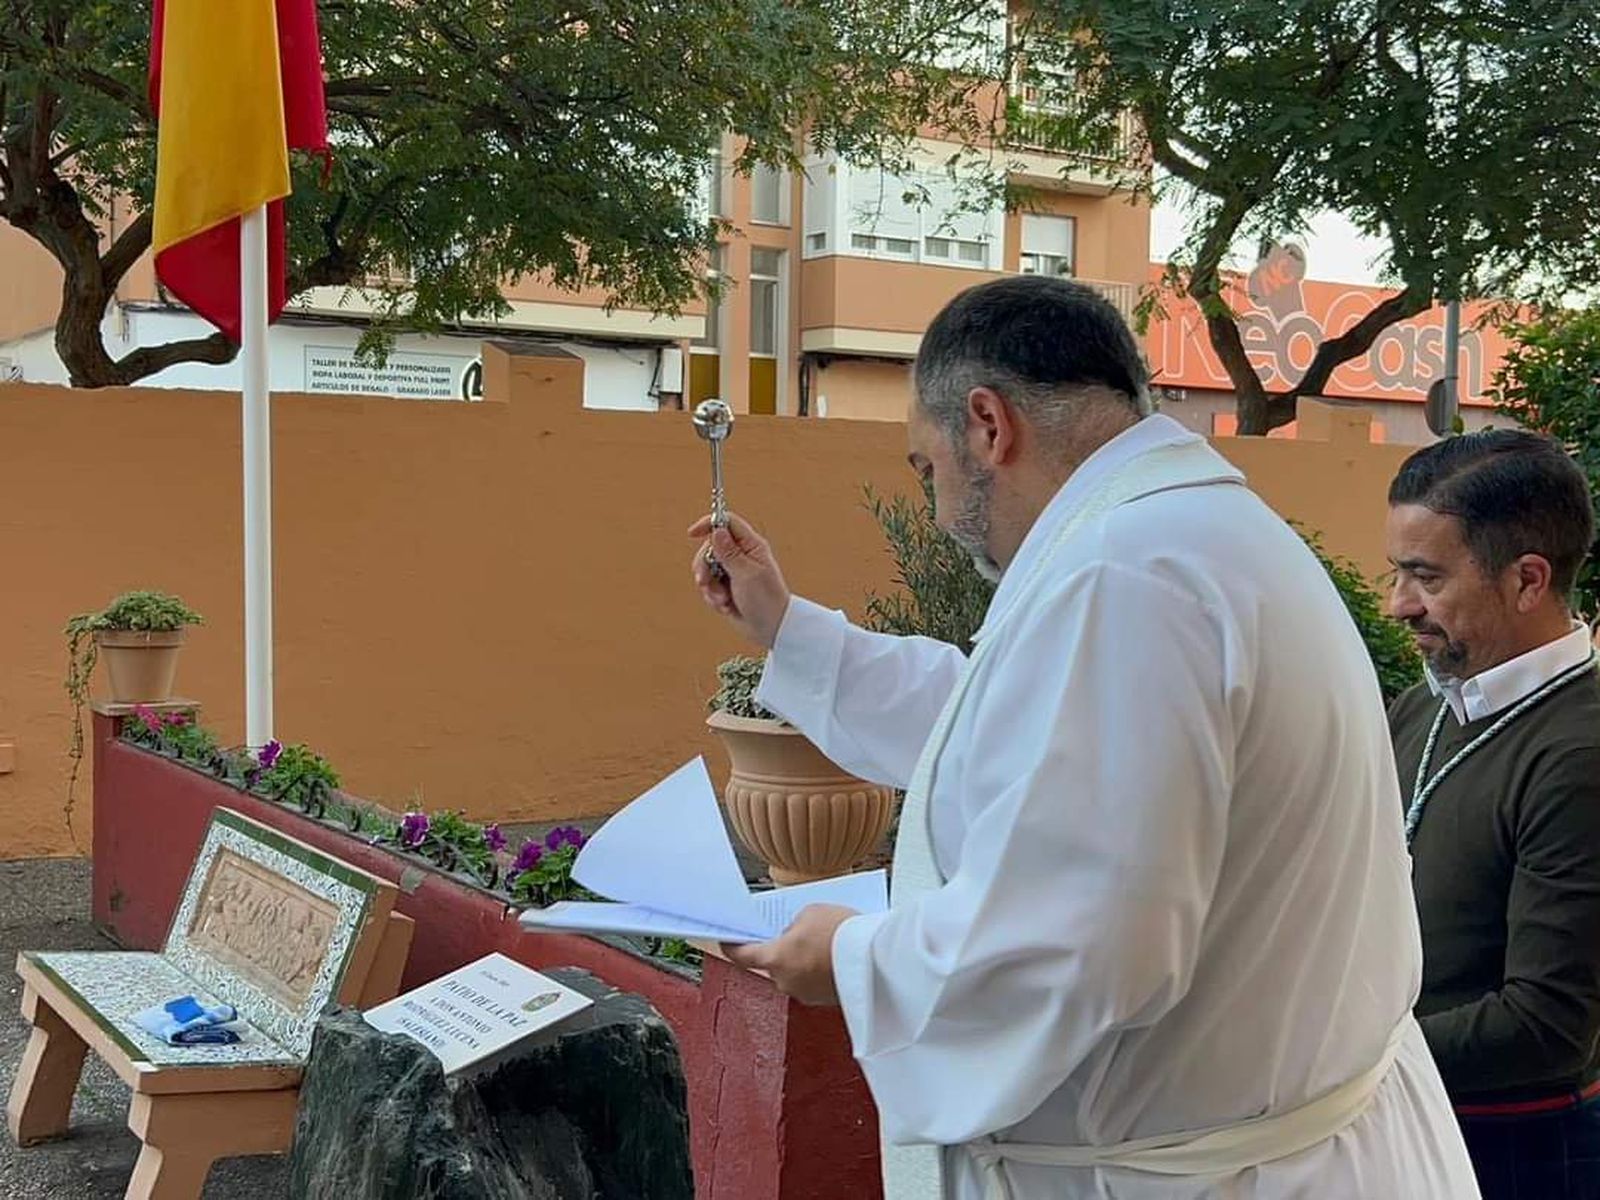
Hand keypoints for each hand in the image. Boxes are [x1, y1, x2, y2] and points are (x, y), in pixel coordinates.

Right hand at [688, 511, 791, 648]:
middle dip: (704, 565)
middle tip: (704, 581)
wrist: (771, 630)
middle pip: (710, 546)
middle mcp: (741, 555)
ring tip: (723, 600)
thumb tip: (717, 530)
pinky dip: (712, 596)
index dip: (709, 524)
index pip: (727, 523)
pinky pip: (708, 585)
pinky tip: (725, 606)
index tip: (692, 534)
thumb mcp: (746, 574)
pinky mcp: (726, 586)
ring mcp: (733, 571)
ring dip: (709, 586)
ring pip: (706, 567)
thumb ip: (729, 552)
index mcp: (751, 546)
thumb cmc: (766, 601)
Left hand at [722, 904, 856, 1005]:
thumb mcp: (809, 913)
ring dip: (804, 960)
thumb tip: (794, 935)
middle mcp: (785, 982)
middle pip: (774, 964)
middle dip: (783, 949)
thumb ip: (793, 925)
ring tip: (824, 941)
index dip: (732, 947)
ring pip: (797, 973)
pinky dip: (821, 970)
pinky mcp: (827, 1001)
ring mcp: (806, 995)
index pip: (742, 955)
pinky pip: (816, 981)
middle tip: (797, 932)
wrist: (874, 959)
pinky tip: (835, 955)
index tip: (727, 942)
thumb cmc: (840, 933)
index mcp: (774, 960)